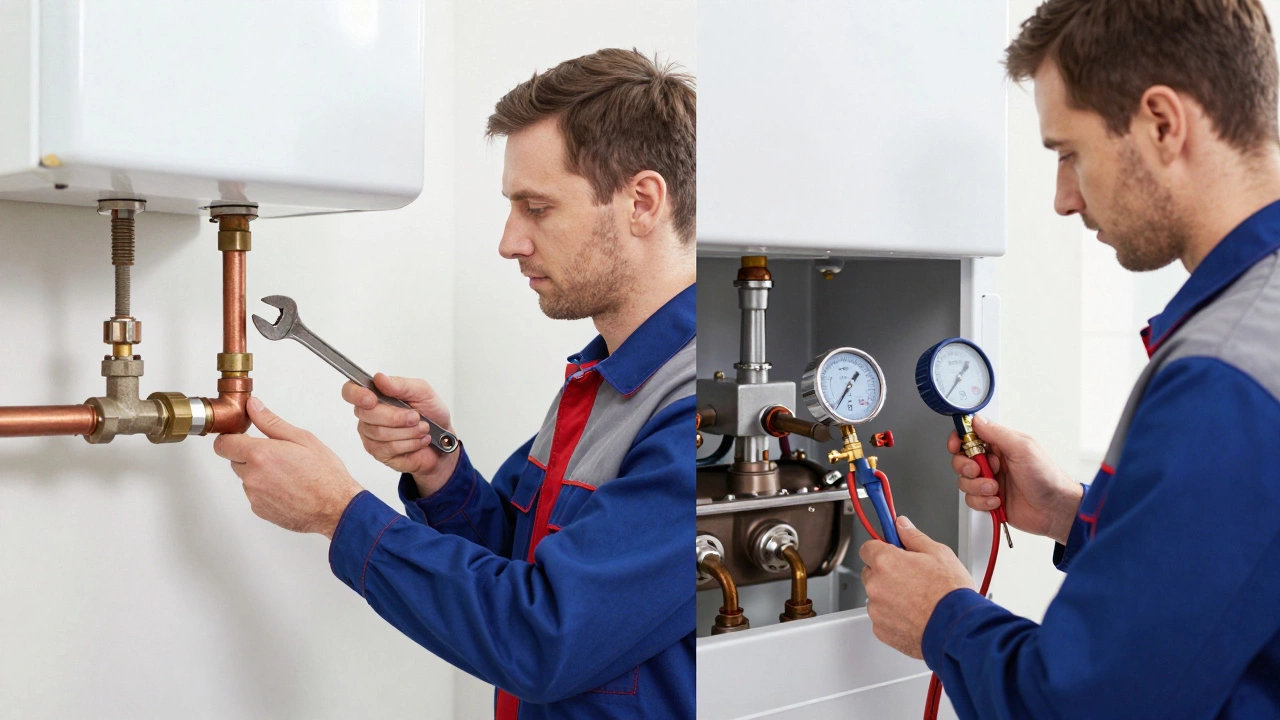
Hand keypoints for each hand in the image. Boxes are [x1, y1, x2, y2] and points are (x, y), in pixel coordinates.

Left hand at [213, 398, 363, 538]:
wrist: (336, 508)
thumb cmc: (325, 474)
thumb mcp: (302, 439)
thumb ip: (271, 422)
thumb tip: (253, 407)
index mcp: (260, 455)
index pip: (222, 444)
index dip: (230, 438)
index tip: (242, 437)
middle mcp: (252, 477)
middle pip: (234, 460)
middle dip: (249, 455)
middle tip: (277, 456)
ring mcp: (254, 496)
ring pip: (246, 478)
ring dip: (259, 474)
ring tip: (287, 475)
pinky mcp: (259, 510)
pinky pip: (255, 494)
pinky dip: (266, 490)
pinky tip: (287, 489)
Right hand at [340, 373, 459, 497]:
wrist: (443, 440)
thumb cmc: (431, 413)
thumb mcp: (422, 392)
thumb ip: (401, 385)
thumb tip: (379, 378)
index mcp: (376, 395)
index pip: (350, 391)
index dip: (356, 395)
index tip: (371, 399)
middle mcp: (369, 415)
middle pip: (367, 414)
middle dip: (396, 416)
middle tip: (416, 417)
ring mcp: (371, 435)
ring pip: (380, 432)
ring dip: (408, 431)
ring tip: (422, 428)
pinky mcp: (379, 453)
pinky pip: (389, 448)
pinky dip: (410, 443)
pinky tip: (419, 440)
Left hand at [860, 516, 973, 658]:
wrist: (958, 630)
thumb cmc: (951, 594)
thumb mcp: (939, 554)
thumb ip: (914, 537)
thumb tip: (902, 525)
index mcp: (886, 562)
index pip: (868, 548)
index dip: (881, 549)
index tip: (891, 551)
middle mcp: (876, 586)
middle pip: (871, 573)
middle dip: (886, 573)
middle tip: (911, 578)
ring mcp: (877, 610)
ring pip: (876, 597)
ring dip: (889, 596)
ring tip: (916, 600)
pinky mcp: (881, 630)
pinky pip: (882, 618)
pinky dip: (893, 617)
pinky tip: (914, 616)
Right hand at [949, 415, 1082, 543]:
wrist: (1055, 510)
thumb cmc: (1047, 478)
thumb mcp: (1023, 448)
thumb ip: (997, 433)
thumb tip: (977, 420)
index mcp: (1000, 445)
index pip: (970, 436)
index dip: (959, 439)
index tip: (957, 445)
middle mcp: (993, 462)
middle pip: (961, 459)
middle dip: (966, 466)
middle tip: (980, 470)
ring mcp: (990, 482)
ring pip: (964, 481)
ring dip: (977, 486)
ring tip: (994, 488)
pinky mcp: (989, 500)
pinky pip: (971, 500)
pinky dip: (982, 501)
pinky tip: (997, 500)